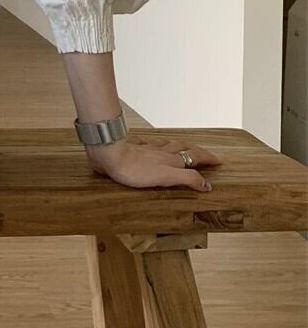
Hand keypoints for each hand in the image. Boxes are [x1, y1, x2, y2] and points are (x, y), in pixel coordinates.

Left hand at [84, 136, 222, 191]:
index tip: (219, 161)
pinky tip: (151, 143)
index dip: (207, 159)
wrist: (109, 155)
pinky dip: (154, 143)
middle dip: (197, 151)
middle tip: (206, 154)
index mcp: (171, 160)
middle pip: (184, 148)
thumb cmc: (135, 169)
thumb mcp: (166, 177)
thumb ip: (187, 178)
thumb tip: (206, 184)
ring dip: (179, 145)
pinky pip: (147, 143)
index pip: (195, 157)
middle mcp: (161, 152)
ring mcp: (147, 149)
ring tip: (185, 146)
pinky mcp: (132, 148)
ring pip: (167, 144)